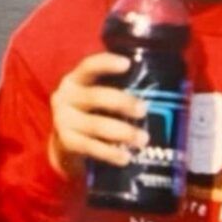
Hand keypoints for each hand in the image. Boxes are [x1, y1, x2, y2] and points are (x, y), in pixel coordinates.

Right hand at [48, 52, 148, 178]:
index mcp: (75, 79)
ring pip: (96, 125)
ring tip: (143, 139)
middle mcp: (65, 97)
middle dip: (122, 103)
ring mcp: (63, 120)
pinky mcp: (66, 142)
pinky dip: (110, 152)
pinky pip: (91, 147)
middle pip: (96, 96)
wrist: (65, 141)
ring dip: (123, 132)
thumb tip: (157, 92)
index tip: (127, 64)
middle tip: (143, 110)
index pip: (89, 66)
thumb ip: (115, 90)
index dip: (107, 63)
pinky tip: (125, 157)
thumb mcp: (95, 96)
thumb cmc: (90, 112)